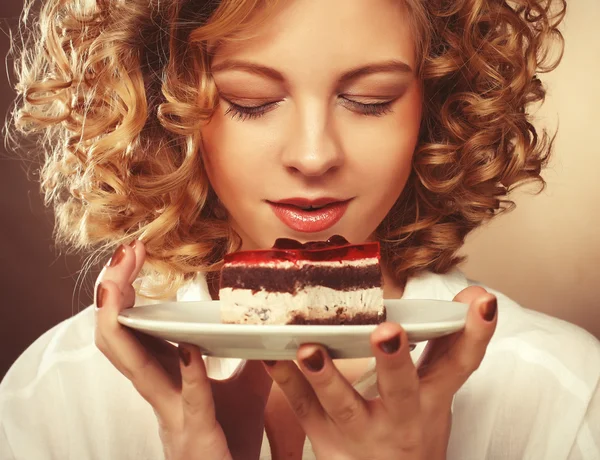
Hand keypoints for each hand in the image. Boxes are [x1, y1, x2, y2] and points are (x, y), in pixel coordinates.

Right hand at [94, 241, 271, 459]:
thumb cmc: (232, 438)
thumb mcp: (244, 387)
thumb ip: (247, 354)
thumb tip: (262, 317)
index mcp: (165, 379)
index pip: (131, 329)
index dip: (124, 293)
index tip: (133, 254)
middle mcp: (159, 394)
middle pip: (118, 341)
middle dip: (112, 296)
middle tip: (123, 255)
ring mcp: (173, 416)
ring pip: (135, 369)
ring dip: (125, 324)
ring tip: (122, 287)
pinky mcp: (197, 436)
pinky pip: (191, 402)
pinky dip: (189, 374)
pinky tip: (190, 349)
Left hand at [262, 286, 496, 459]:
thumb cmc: (412, 430)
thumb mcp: (436, 392)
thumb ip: (446, 344)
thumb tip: (472, 294)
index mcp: (431, 400)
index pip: (459, 364)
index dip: (473, 333)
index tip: (480, 301)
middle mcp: (400, 418)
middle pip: (402, 389)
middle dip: (394, 361)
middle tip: (387, 332)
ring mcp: (360, 432)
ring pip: (344, 405)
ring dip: (326, 377)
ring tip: (309, 349)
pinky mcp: (327, 440)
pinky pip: (304, 410)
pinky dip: (286, 383)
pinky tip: (271, 356)